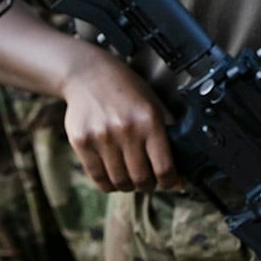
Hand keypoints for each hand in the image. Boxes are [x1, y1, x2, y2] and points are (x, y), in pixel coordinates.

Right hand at [60, 47, 180, 192]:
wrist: (88, 74)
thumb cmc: (125, 90)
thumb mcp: (153, 105)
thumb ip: (166, 136)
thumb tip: (178, 176)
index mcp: (149, 120)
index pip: (164, 168)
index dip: (170, 182)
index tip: (170, 183)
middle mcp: (125, 130)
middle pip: (141, 179)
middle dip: (148, 185)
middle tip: (148, 180)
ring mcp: (101, 137)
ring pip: (120, 181)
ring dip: (128, 186)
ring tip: (130, 178)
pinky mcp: (81, 142)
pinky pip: (97, 177)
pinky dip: (108, 184)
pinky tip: (113, 177)